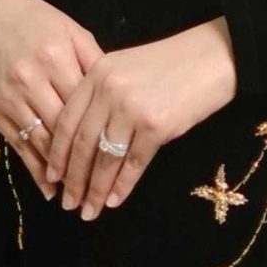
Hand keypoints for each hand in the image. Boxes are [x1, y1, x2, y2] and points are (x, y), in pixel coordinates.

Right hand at [0, 0, 101, 199]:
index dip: (103, 135)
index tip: (122, 157)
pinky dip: (33, 167)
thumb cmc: (39, 20)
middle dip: (84, 163)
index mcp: (56, 58)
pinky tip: (49, 185)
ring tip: (80, 194)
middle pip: (63, 130)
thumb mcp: (73, 32)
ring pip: (40, 141)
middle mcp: (31, 79)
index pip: (85, 107)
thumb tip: (117, 97)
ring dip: (60, 172)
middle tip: (104, 188)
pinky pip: (17, 143)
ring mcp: (9, 96)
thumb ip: (95, 63)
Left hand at [44, 18, 238, 218]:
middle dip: (73, 179)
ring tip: (88, 211)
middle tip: (67, 203)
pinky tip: (114, 200)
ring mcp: (132, 108)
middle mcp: (110, 90)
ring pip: (104, 159)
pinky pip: (133, 163)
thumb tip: (82, 140)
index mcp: (97, 73)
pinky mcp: (157, 126)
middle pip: (82, 144)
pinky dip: (122, 186)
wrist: (214, 56)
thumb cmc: (172, 63)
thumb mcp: (126, 67)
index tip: (52, 176)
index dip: (56, 153)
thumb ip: (101, 94)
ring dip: (95, 190)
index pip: (67, 121)